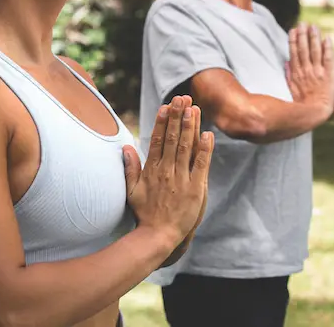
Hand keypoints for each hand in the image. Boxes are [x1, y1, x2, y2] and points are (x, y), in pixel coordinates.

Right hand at [122, 95, 213, 248]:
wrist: (158, 236)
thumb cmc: (145, 214)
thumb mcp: (132, 191)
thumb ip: (130, 168)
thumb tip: (126, 147)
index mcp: (152, 170)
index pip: (158, 140)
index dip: (163, 121)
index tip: (166, 106)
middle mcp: (166, 171)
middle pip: (173, 138)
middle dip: (178, 116)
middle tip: (182, 98)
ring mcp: (181, 179)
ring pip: (186, 147)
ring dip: (190, 126)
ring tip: (194, 108)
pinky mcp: (196, 189)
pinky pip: (201, 165)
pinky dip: (205, 149)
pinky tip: (208, 134)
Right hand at [285, 23, 333, 118]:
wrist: (317, 112)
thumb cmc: (303, 103)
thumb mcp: (292, 89)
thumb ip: (288, 75)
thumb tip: (285, 62)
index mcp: (297, 73)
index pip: (294, 53)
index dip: (294, 40)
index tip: (293, 30)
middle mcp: (306, 70)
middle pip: (304, 49)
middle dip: (303, 35)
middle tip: (303, 23)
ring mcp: (318, 72)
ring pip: (315, 51)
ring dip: (314, 38)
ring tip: (313, 26)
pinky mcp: (329, 75)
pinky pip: (329, 59)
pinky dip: (328, 48)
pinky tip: (327, 38)